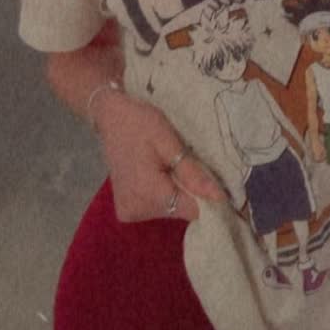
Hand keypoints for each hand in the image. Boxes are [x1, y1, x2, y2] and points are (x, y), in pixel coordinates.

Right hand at [94, 90, 226, 222]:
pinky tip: (161, 174)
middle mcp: (136, 210)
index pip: (191, 211)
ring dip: (178, 192)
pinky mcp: (126, 210)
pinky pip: (157, 207)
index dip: (209, 199)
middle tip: (192, 166)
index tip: (220, 185)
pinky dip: (165, 193)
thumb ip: (192, 173)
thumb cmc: (139, 123)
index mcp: (147, 193)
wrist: (110, 117)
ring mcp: (128, 212)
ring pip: (170, 209)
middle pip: (180, 210)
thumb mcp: (169, 141)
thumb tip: (219, 197)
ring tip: (173, 166)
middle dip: (192, 192)